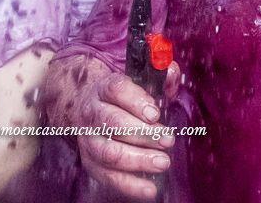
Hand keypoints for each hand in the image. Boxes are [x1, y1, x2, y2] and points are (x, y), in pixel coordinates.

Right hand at [78, 62, 180, 199]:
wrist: (90, 107)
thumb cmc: (124, 96)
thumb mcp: (140, 81)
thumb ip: (160, 77)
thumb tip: (171, 71)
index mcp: (104, 87)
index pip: (117, 90)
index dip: (136, 101)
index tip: (155, 113)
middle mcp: (92, 112)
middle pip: (114, 123)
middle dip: (143, 134)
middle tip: (167, 140)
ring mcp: (89, 140)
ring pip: (110, 152)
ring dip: (138, 159)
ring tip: (163, 162)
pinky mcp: (91, 163)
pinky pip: (109, 177)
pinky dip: (130, 185)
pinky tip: (150, 188)